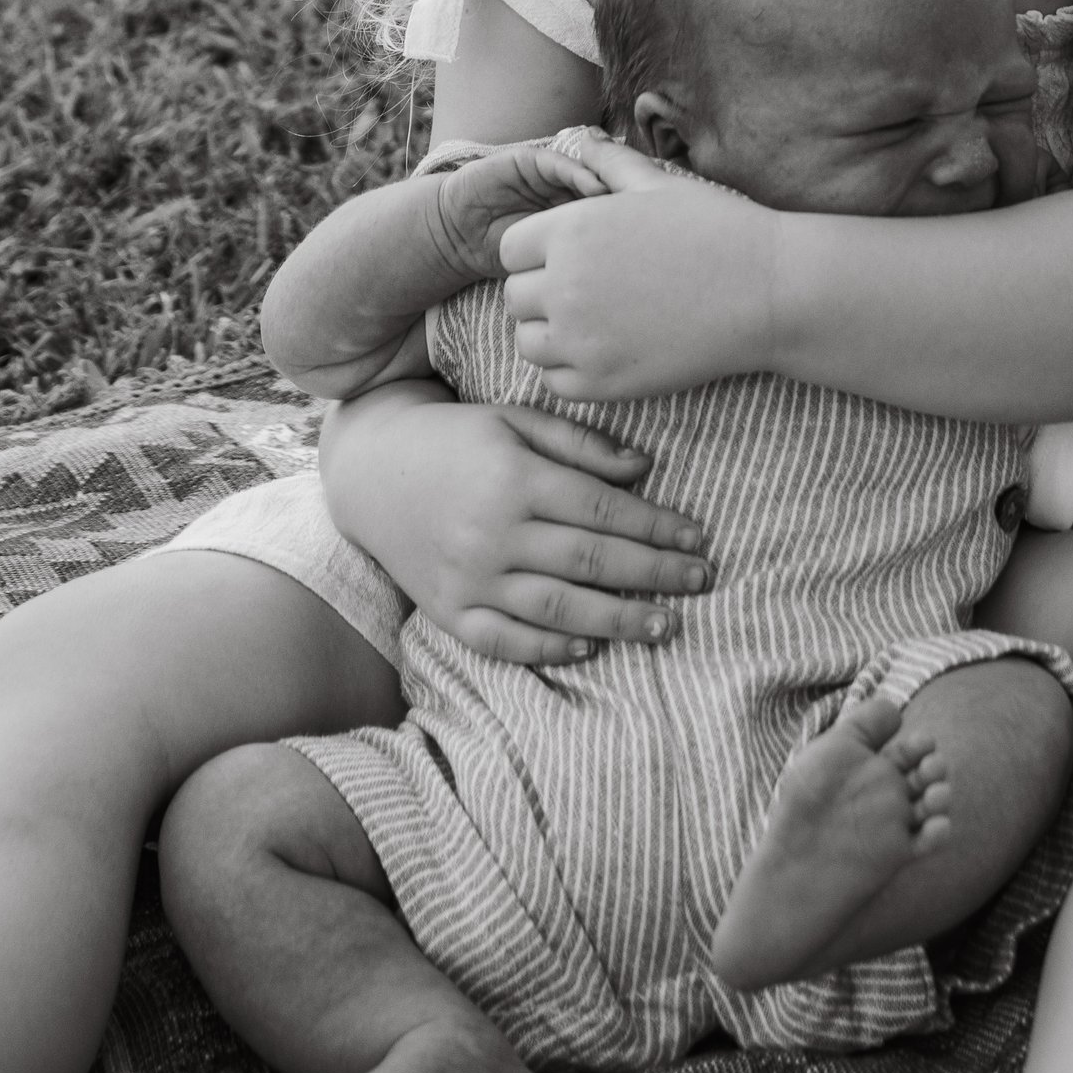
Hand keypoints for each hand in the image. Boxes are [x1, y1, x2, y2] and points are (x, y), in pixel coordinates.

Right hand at [316, 383, 710, 667]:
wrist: (372, 472)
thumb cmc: (457, 439)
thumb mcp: (515, 420)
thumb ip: (581, 445)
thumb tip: (646, 468)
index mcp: (514, 478)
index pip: (602, 510)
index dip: (656, 526)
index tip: (697, 538)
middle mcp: (492, 533)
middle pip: (590, 562)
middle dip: (654, 574)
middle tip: (700, 581)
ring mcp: (468, 578)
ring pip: (556, 610)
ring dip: (618, 621)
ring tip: (665, 625)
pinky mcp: (447, 611)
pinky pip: (504, 641)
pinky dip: (548, 651)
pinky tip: (588, 649)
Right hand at [423, 132, 634, 289]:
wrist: (455, 236)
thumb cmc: (503, 259)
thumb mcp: (549, 270)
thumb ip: (582, 272)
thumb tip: (632, 292)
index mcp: (580, 220)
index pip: (619, 214)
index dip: (642, 223)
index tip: (663, 239)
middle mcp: (569, 192)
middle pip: (612, 189)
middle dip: (633, 200)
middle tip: (655, 215)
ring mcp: (551, 174)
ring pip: (591, 172)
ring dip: (612, 183)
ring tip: (628, 200)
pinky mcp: (529, 160)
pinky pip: (560, 163)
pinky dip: (580, 173)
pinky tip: (595, 188)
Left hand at [499, 160, 780, 400]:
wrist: (766, 292)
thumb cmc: (715, 229)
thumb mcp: (657, 185)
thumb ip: (608, 164)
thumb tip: (580, 140)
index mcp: (571, 231)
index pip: (510, 249)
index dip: (535, 251)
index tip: (569, 255)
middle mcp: (565, 286)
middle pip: (514, 297)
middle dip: (541, 292)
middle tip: (587, 289)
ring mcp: (581, 340)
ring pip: (528, 342)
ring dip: (551, 333)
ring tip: (594, 320)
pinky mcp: (601, 383)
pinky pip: (555, 380)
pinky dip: (572, 370)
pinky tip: (608, 348)